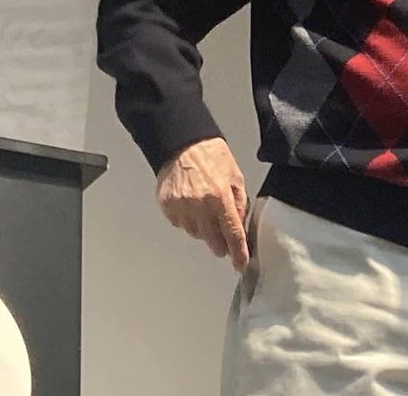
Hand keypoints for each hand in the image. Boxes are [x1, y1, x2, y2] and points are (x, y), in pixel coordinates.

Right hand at [155, 137, 249, 271]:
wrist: (183, 144)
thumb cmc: (211, 155)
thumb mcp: (235, 176)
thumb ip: (239, 202)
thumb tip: (240, 224)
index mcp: (220, 197)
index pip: (232, 232)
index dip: (238, 251)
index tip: (241, 263)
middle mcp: (199, 206)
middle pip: (213, 240)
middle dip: (221, 244)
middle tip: (225, 242)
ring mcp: (181, 207)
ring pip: (196, 234)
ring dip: (204, 231)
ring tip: (206, 212)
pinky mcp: (167, 207)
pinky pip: (181, 224)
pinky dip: (189, 221)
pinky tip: (192, 206)